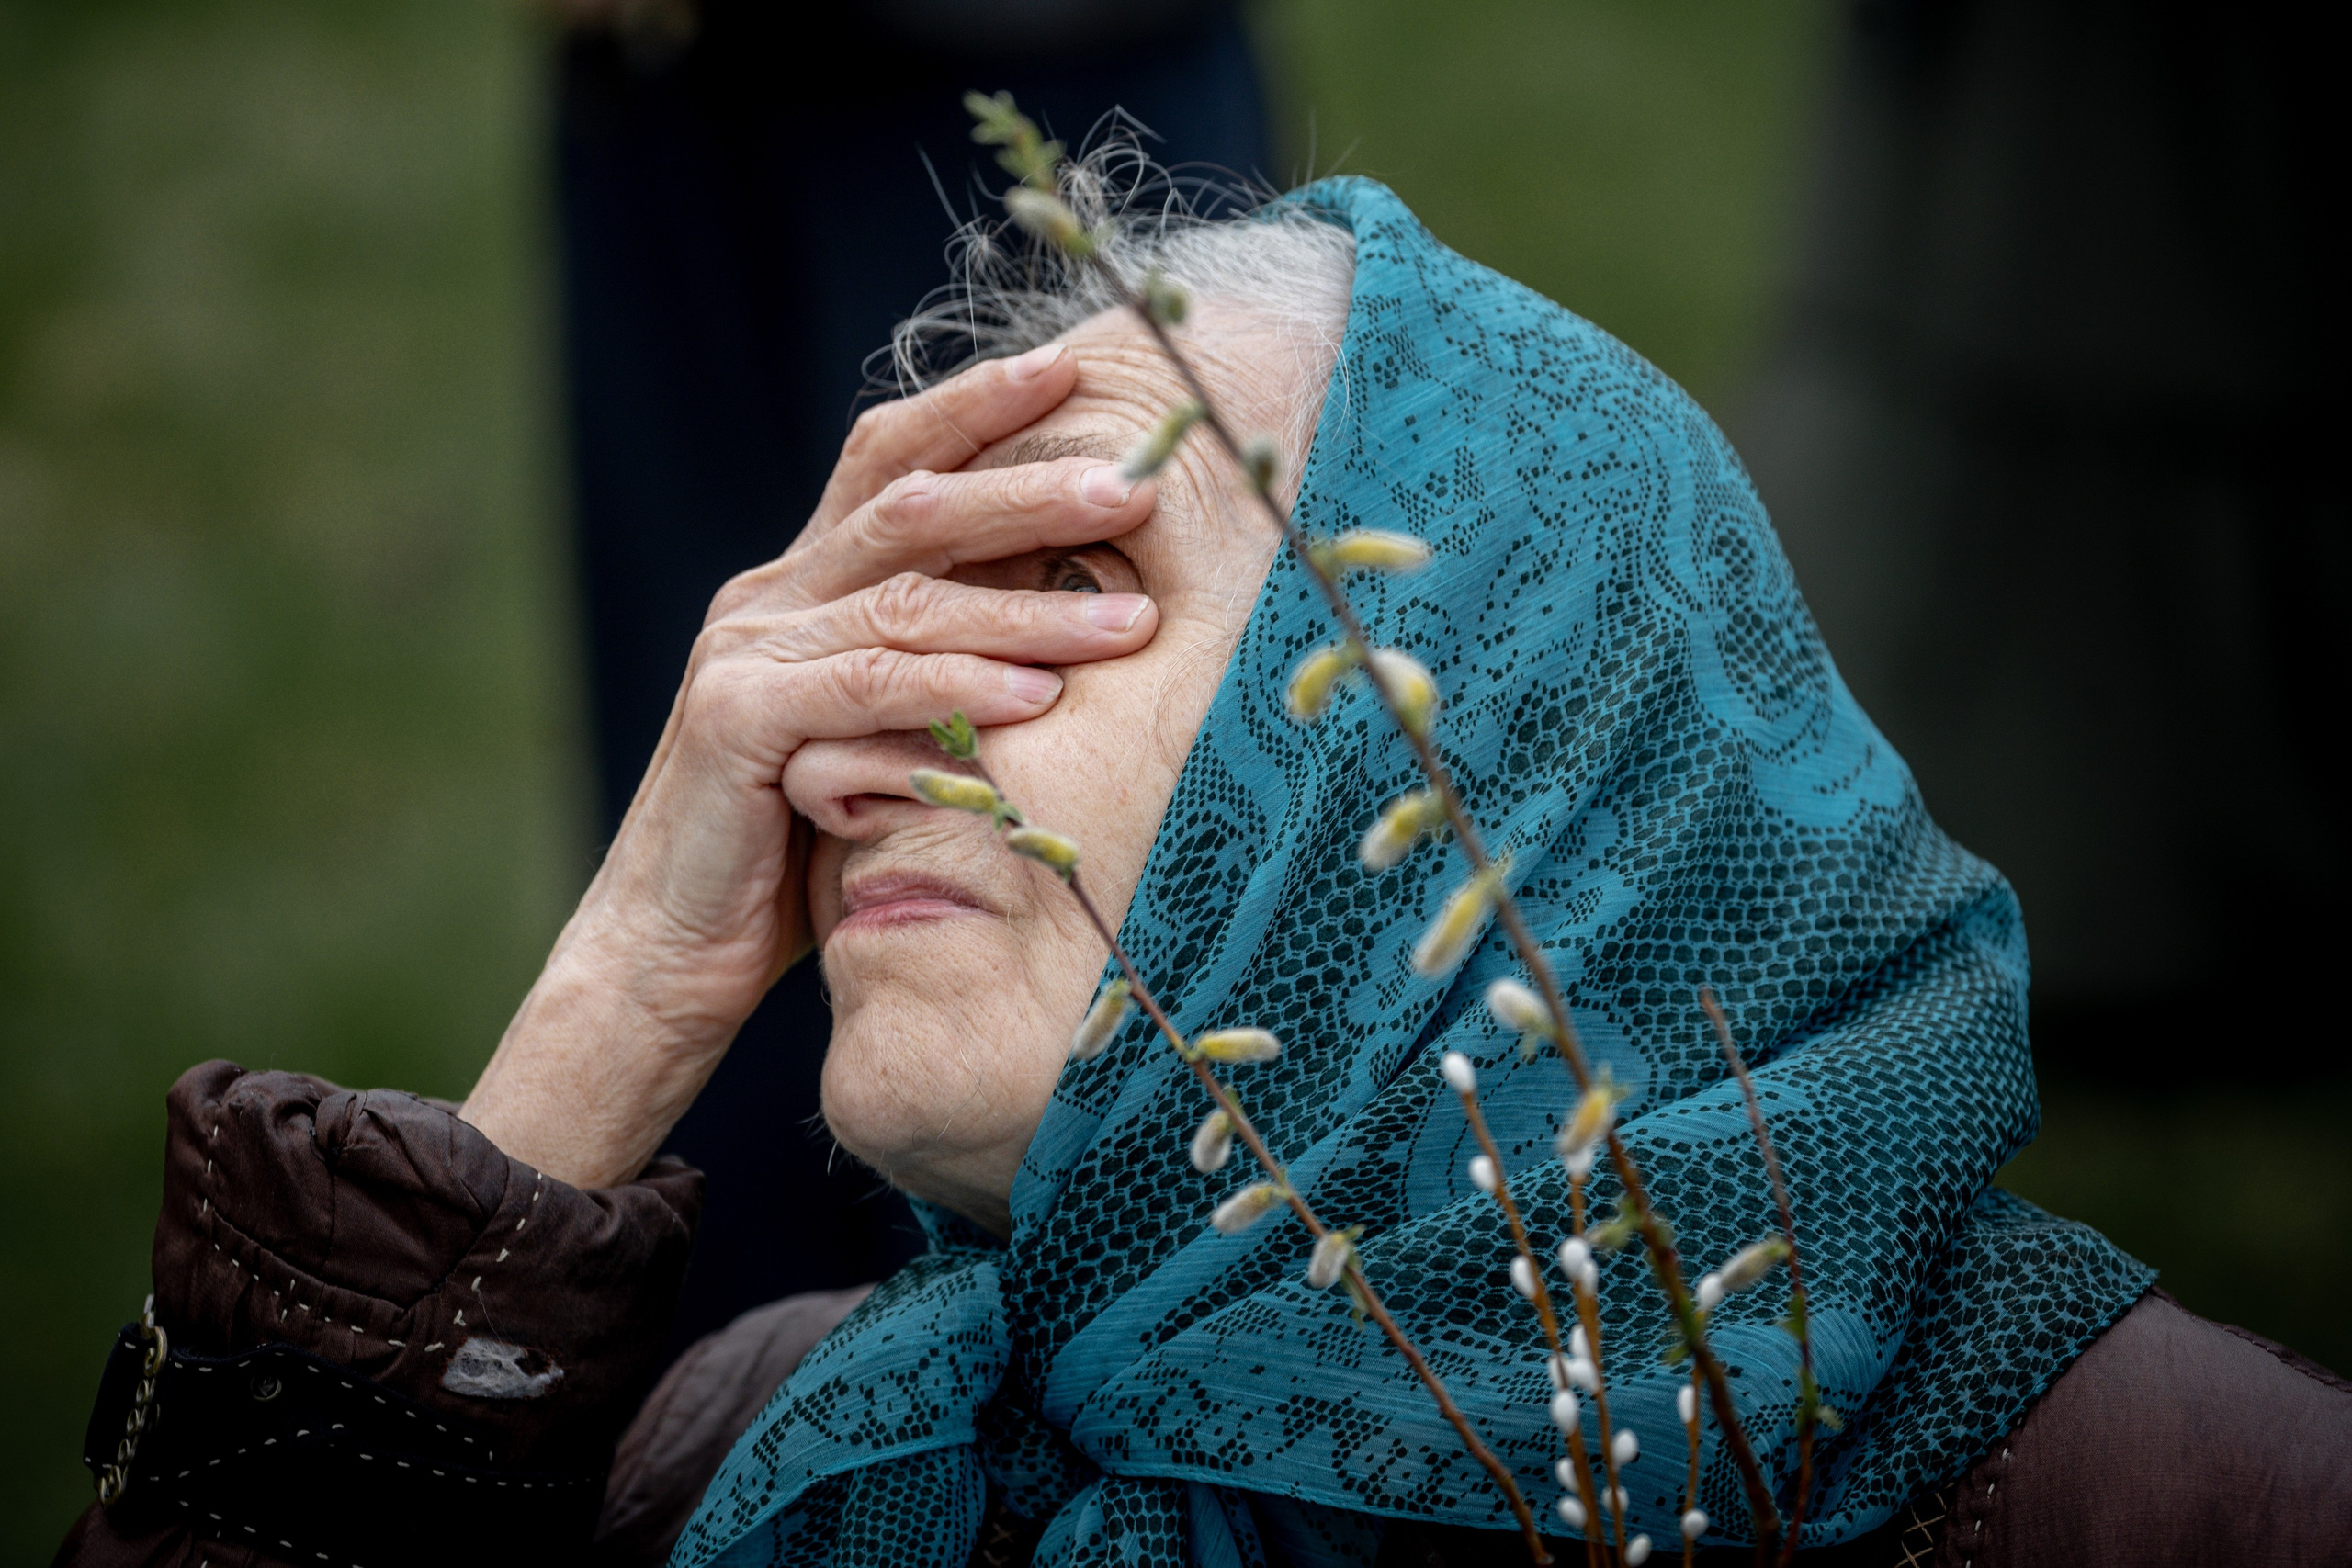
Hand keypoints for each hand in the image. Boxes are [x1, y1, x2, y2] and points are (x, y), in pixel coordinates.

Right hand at [462, 342, 1159, 1186]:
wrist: (666, 950)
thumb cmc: (795, 850)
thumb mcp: (875, 739)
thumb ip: (931, 672)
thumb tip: (1065, 629)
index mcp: (802, 584)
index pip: (890, 460)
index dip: (977, 405)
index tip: (1077, 371)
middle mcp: (770, 598)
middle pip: (909, 506)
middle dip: (1027, 487)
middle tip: (1135, 487)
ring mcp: (746, 651)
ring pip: (905, 601)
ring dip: (1028, 607)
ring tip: (1130, 623)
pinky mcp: (736, 720)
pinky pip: (867, 689)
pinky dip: (957, 689)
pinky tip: (1037, 699)